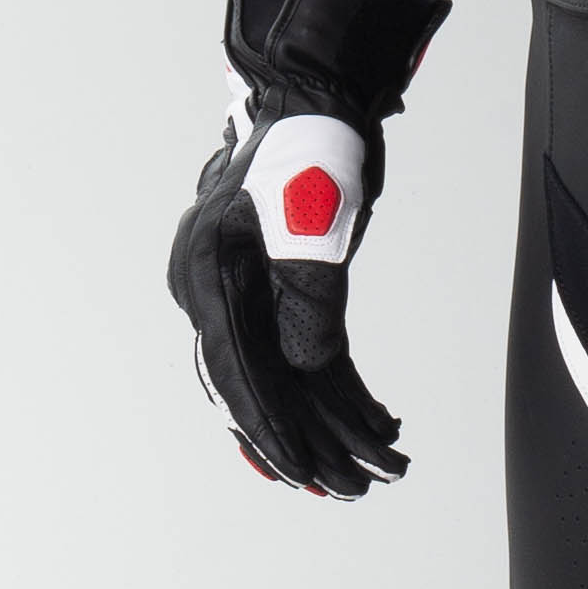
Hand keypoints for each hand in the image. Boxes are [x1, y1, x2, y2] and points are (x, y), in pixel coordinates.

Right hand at [168, 86, 406, 499]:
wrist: (321, 98)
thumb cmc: (311, 147)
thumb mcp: (312, 220)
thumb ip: (306, 298)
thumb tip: (311, 371)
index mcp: (207, 276)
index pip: (237, 370)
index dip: (269, 427)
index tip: (299, 472)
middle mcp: (217, 292)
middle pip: (260, 385)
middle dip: (308, 442)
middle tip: (351, 490)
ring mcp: (248, 294)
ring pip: (289, 377)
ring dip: (334, 425)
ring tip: (380, 468)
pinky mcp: (281, 291)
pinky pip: (307, 353)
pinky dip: (342, 389)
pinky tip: (379, 419)